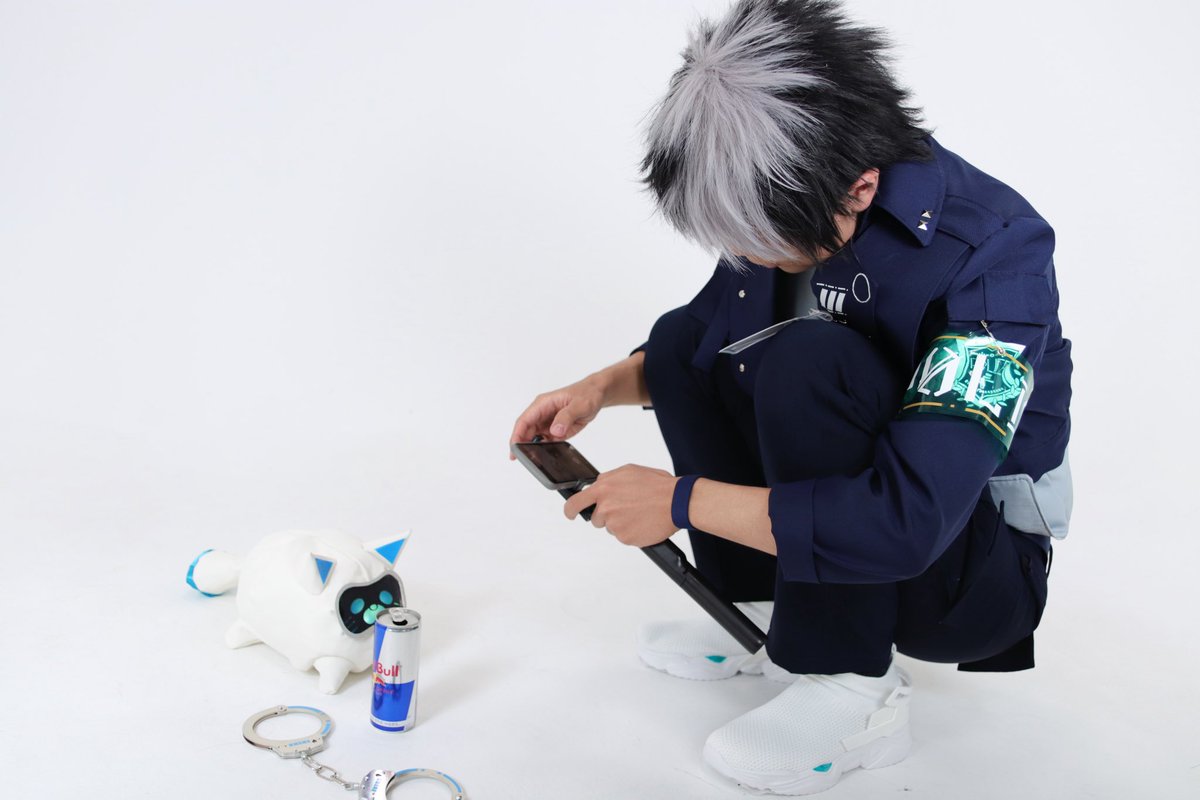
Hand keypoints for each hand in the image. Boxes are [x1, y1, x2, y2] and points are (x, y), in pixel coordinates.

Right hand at [508, 375, 606, 457]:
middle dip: (521, 445)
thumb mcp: (579, 404)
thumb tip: (555, 430)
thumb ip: (566, 417)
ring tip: (532, 459)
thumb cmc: (587, 393)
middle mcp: (542, 413)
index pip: (524, 420)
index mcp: (543, 403)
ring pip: (533, 437)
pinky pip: (545, 440)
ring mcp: (548, 421)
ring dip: (532, 447)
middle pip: (526, 431)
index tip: (514, 448)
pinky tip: (544, 455)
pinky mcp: (555, 429)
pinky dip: (543, 448)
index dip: (517, 434)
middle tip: (521, 459)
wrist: (597, 394)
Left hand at [564, 464, 678, 546]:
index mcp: (604, 488)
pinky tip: (642, 522)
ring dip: (620, 523)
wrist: (677, 502)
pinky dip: (631, 532)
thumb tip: (597, 486)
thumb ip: (608, 480)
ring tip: (638, 513)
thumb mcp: (629, 472)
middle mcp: (606, 507)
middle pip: (596, 518)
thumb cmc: (657, 485)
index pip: (575, 502)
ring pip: (610, 527)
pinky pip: (622, 537)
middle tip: (626, 509)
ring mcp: (615, 524)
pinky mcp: (625, 538)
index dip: (570, 510)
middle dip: (607, 515)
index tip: (571, 514)